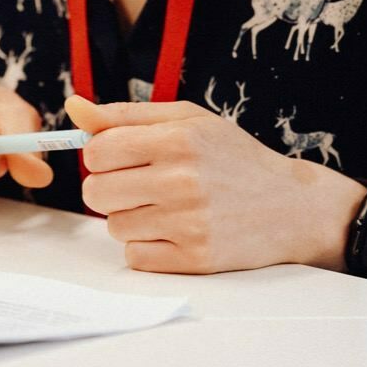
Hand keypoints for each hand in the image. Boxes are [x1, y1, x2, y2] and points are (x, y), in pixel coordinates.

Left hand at [66, 94, 354, 273]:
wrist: (292, 206)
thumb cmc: (233, 157)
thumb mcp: (188, 121)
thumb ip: (127, 114)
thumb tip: (74, 107)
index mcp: (179, 139)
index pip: (97, 150)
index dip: (101, 155)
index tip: (121, 158)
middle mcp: (183, 180)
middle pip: (96, 192)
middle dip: (109, 189)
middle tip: (139, 185)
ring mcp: (189, 222)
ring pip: (114, 226)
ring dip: (130, 219)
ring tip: (165, 208)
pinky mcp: (195, 259)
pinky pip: (135, 257)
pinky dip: (147, 247)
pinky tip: (174, 232)